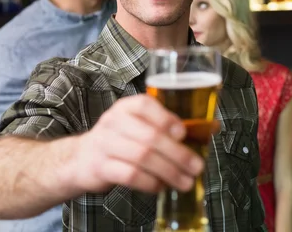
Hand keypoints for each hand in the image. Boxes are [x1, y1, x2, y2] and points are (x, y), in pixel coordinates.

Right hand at [66, 94, 205, 193]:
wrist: (80, 158)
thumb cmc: (120, 141)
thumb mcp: (139, 126)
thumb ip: (169, 127)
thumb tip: (212, 128)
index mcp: (127, 107)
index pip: (145, 105)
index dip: (166, 119)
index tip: (184, 134)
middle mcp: (114, 122)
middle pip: (149, 136)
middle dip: (178, 154)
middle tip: (196, 167)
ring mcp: (104, 144)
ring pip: (141, 157)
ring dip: (168, 171)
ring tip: (185, 182)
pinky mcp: (100, 167)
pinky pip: (129, 175)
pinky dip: (150, 182)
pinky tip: (161, 186)